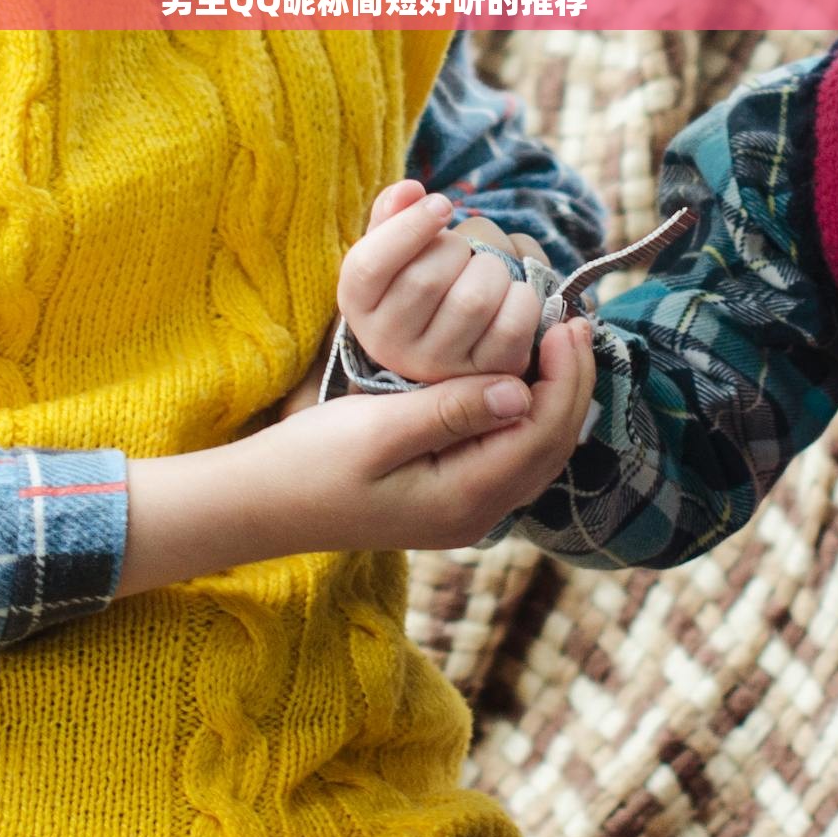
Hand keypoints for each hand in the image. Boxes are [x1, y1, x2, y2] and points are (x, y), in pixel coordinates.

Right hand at [122, 314, 595, 594]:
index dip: (564, 378)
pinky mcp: (447, 499)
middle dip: (571, 385)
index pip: (541, 434)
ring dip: (554, 398)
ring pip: (535, 454)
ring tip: (559, 344)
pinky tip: (520, 377)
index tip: (566, 323)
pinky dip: (527, 415)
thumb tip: (519, 390)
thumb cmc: (310, 462)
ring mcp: (463, 511)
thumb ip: (450, 411)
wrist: (261, 504)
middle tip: (576, 323)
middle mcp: (475, 513)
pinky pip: (508, 456)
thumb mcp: (376, 429)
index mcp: (463, 498)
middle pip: (551, 447)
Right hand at [336, 178, 550, 384]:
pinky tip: (513, 293)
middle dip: (458, 249)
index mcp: (358, 305)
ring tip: (488, 271)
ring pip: (473, 301)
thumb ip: (393, 214)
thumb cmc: (419, 281)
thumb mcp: (392, 249)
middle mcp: (388, 344)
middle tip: (465, 250)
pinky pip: (511, 328)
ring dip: (492, 270)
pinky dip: (522, 298)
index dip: (410, 226)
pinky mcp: (483, 376)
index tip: (442, 204)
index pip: (369, 265)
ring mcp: (435, 368)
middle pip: (425, 280)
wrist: (446, 340)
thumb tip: (411, 190)